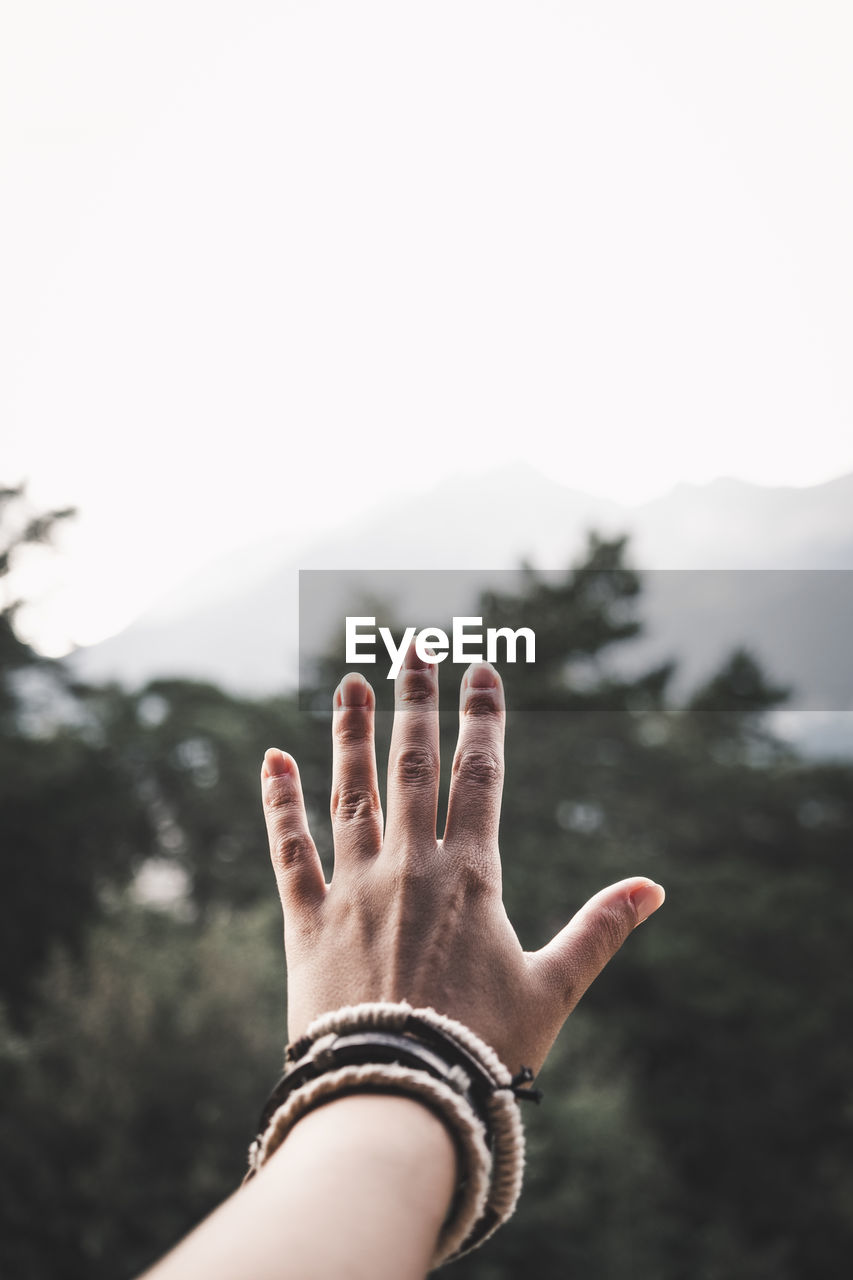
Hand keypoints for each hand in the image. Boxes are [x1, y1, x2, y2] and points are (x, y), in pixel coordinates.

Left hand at [261, 644, 663, 1075]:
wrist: (398, 1099)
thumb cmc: (483, 1050)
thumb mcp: (552, 988)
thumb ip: (599, 930)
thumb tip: (653, 889)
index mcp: (471, 877)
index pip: (480, 775)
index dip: (483, 718)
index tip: (482, 670)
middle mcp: (409, 866)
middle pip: (412, 765)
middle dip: (414, 702)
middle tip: (412, 648)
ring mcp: (353, 888)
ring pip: (350, 791)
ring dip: (349, 732)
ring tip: (348, 681)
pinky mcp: (308, 921)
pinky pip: (289, 849)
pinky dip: (279, 803)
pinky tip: (272, 758)